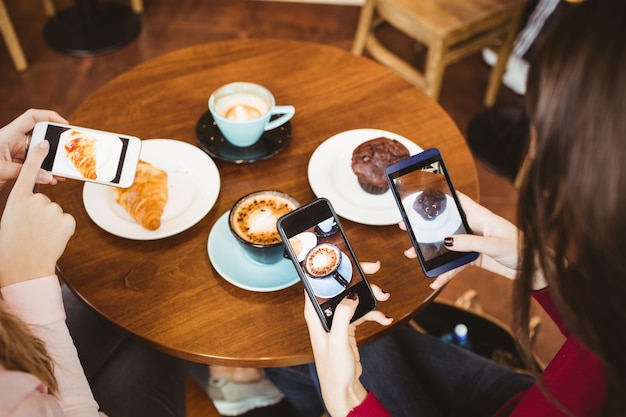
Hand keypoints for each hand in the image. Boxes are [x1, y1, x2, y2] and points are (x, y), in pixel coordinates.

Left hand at [0, 109, 67, 189]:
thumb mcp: (1, 170)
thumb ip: (25, 172)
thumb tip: (49, 176)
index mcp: (9, 134)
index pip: (32, 117)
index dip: (50, 116)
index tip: (65, 125)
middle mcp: (14, 142)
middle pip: (41, 137)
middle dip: (55, 145)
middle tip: (66, 153)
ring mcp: (17, 154)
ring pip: (39, 154)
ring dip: (51, 162)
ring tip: (61, 171)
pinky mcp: (17, 166)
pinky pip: (35, 166)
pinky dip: (44, 172)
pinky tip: (51, 179)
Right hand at [0, 140, 75, 286]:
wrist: (22, 268)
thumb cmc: (13, 246)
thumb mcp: (12, 220)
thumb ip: (23, 208)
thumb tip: (34, 205)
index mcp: (16, 200)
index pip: (27, 173)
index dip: (37, 157)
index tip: (44, 142)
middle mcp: (34, 201)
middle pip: (46, 201)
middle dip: (42, 215)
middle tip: (32, 231)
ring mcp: (52, 209)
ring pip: (57, 212)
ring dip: (52, 224)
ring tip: (40, 237)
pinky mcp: (66, 219)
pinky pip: (67, 222)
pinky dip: (63, 230)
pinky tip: (52, 240)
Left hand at [304, 261, 392, 416]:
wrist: (342, 386)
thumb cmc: (332, 366)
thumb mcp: (337, 340)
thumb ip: (342, 316)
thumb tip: (352, 296)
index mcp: (314, 312)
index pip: (319, 282)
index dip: (331, 267)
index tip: (346, 257)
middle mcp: (324, 312)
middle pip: (341, 285)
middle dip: (359, 276)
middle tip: (374, 268)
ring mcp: (337, 317)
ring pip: (355, 296)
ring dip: (370, 295)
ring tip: (384, 296)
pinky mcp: (347, 325)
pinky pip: (362, 311)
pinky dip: (374, 313)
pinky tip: (385, 318)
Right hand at [402, 193, 520, 289]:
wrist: (534, 271)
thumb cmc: (521, 250)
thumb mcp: (494, 245)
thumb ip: (469, 243)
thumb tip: (446, 241)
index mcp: (481, 216)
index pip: (458, 200)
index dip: (441, 195)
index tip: (422, 193)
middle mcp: (474, 227)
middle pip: (446, 223)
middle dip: (426, 226)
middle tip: (406, 227)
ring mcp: (473, 243)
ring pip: (446, 245)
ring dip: (430, 250)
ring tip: (412, 253)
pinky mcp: (474, 258)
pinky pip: (455, 264)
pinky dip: (445, 272)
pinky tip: (435, 281)